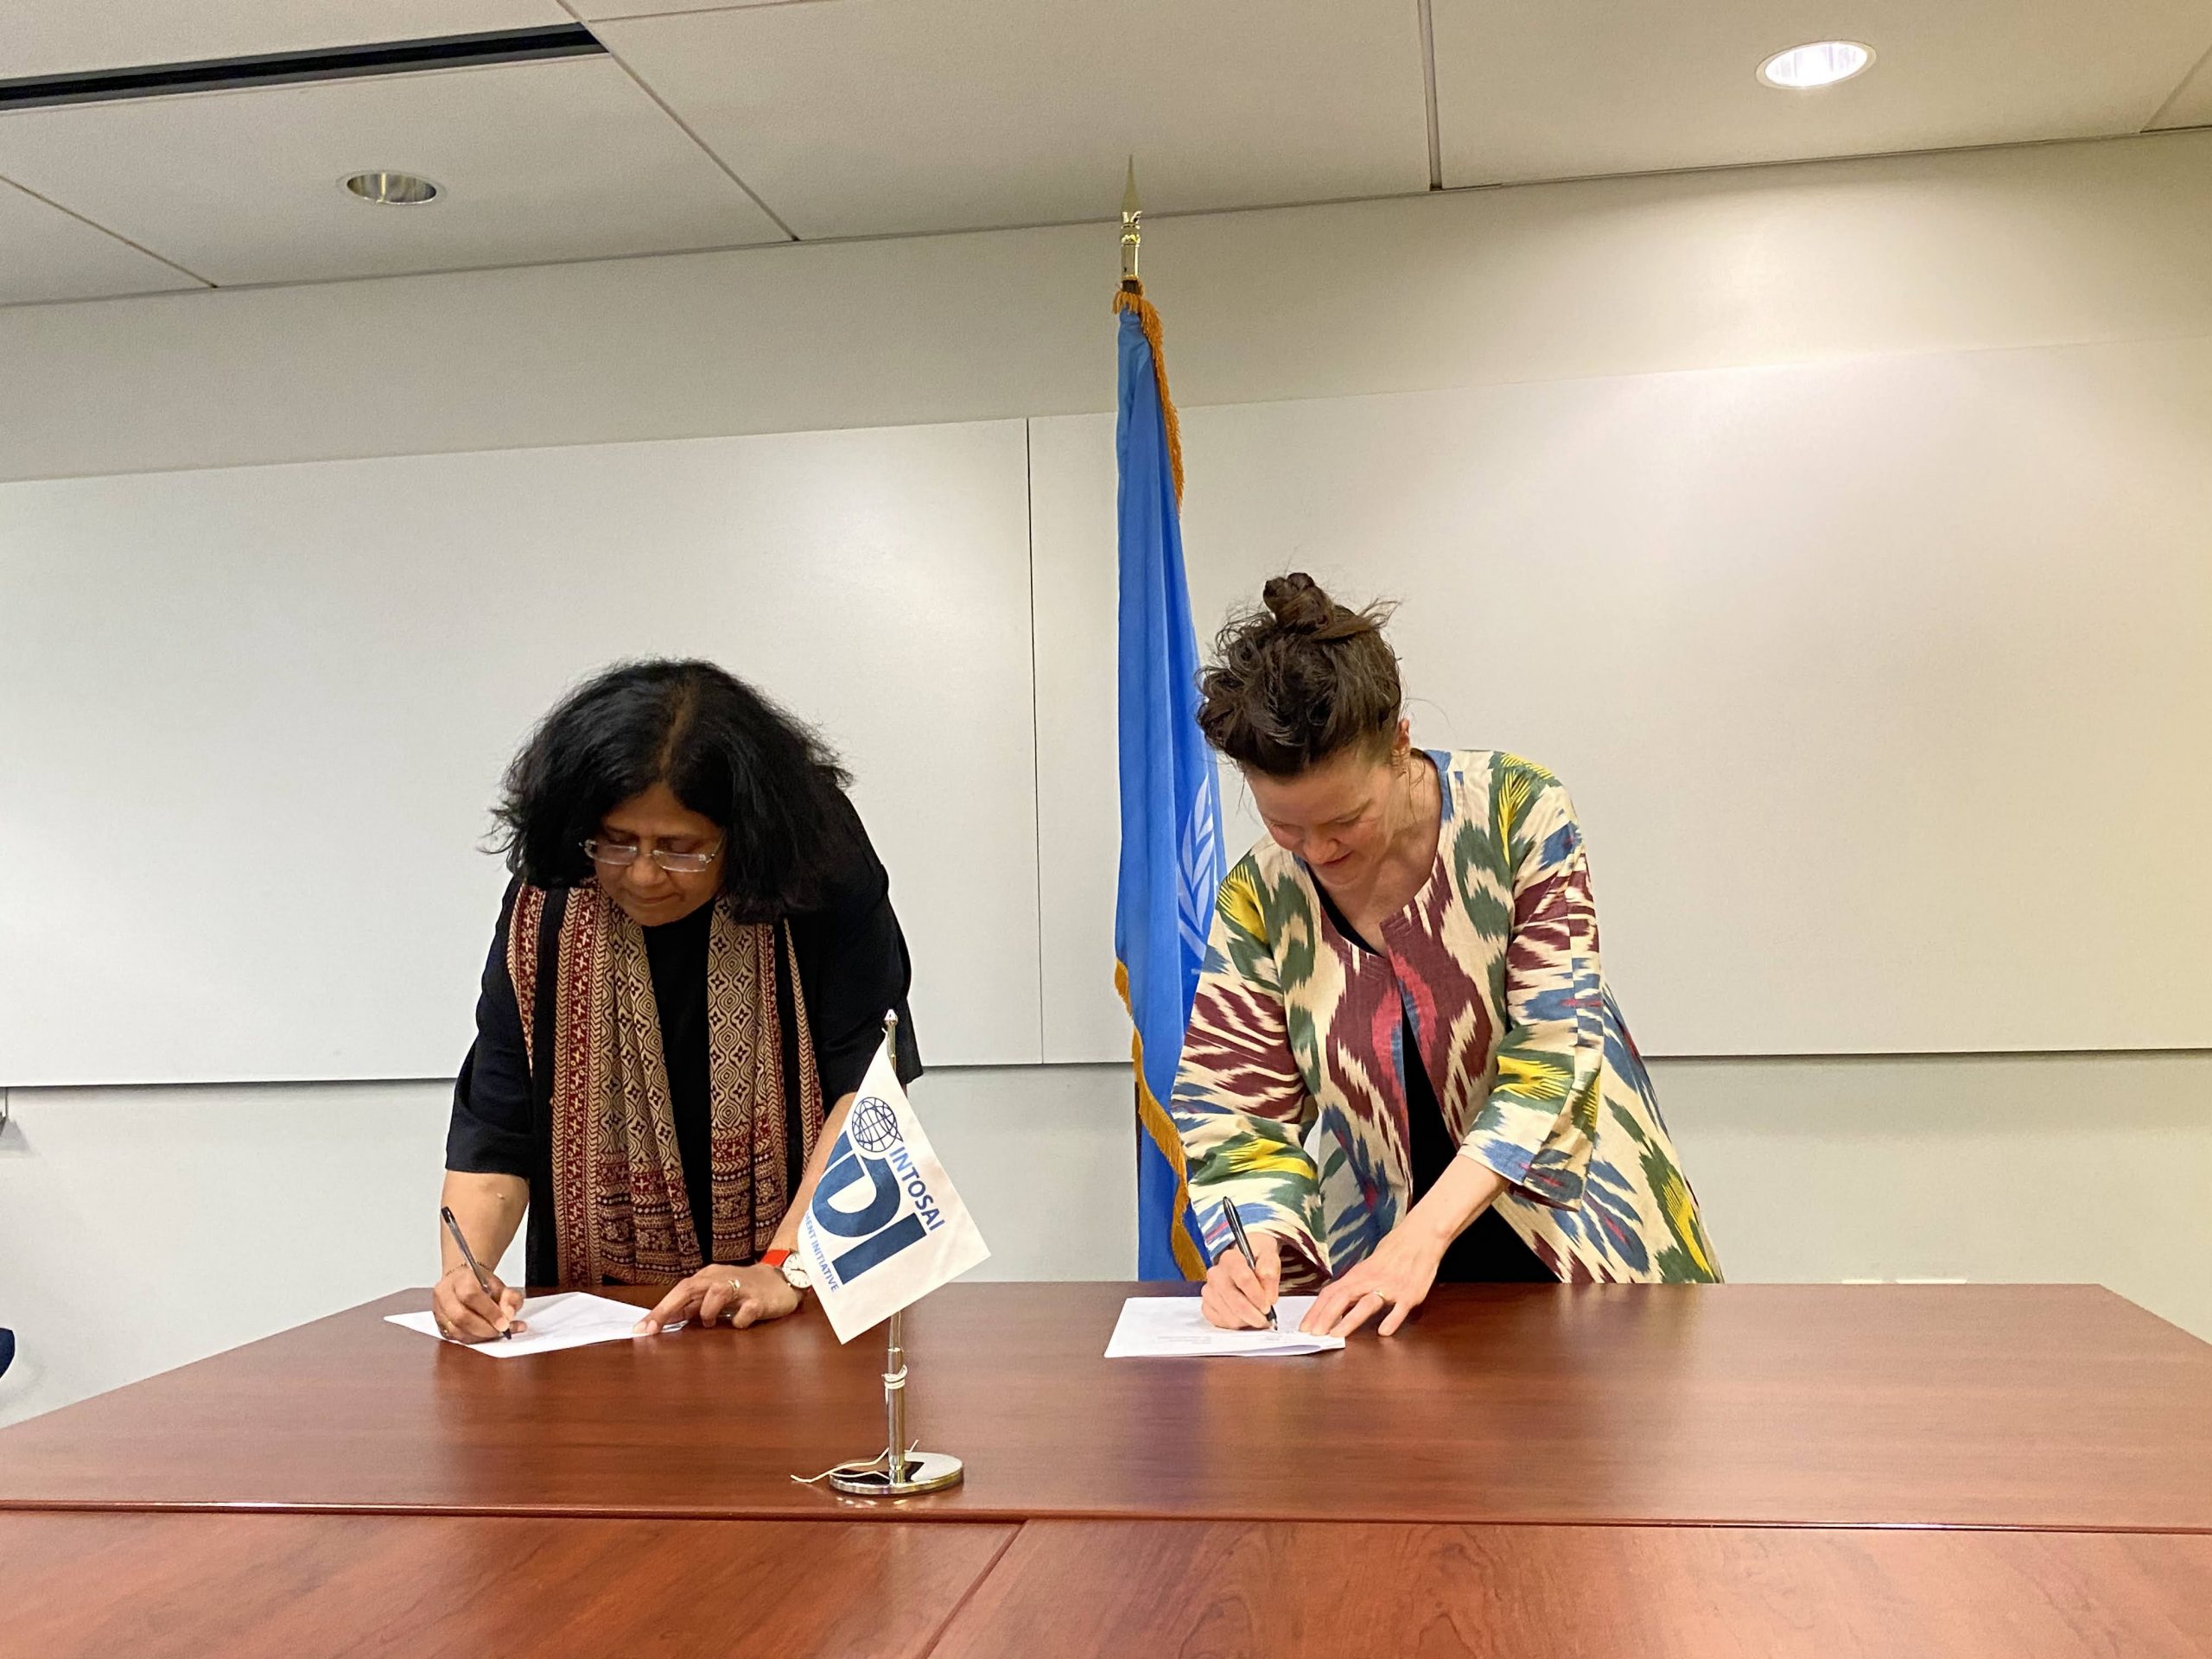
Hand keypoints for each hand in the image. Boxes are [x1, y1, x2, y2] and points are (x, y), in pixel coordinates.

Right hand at [431, 1263, 525, 1342]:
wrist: (462, 1281)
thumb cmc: (479, 1282)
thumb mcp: (500, 1284)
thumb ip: (510, 1298)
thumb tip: (509, 1315)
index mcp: (459, 1278)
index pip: (471, 1295)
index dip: (489, 1312)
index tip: (505, 1322)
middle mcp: (444, 1294)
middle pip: (461, 1316)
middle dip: (485, 1328)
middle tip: (503, 1330)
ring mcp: (438, 1310)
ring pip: (456, 1331)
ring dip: (480, 1336)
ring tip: (498, 1333)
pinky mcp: (439, 1324)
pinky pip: (455, 1337)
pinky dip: (473, 1339)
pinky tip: (486, 1335)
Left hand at [634, 1263, 799, 1334]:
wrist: (782, 1279)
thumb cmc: (743, 1289)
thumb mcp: (715, 1295)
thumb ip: (692, 1306)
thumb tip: (664, 1321)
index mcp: (708, 1277)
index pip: (678, 1291)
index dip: (659, 1310)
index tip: (640, 1329)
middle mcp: (721, 1278)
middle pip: (690, 1288)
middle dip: (668, 1309)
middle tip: (652, 1329)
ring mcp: (742, 1288)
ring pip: (717, 1292)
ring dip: (707, 1311)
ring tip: (709, 1322)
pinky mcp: (760, 1300)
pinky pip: (746, 1311)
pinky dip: (738, 1321)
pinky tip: (739, 1323)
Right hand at [1200, 1230, 1281, 1329]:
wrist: (1244, 1259)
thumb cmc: (1255, 1257)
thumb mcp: (1269, 1256)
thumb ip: (1270, 1271)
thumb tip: (1268, 1296)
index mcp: (1231, 1258)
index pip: (1244, 1279)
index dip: (1258, 1296)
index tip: (1268, 1305)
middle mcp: (1216, 1274)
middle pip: (1236, 1302)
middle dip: (1254, 1315)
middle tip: (1265, 1319)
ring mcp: (1209, 1291)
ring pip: (1229, 1316)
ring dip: (1246, 1321)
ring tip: (1255, 1316)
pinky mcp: (1206, 1305)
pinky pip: (1221, 1322)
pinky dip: (1235, 1324)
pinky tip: (1243, 1317)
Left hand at [1301, 1220, 1445, 1337]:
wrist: (1420, 1237)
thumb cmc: (1392, 1252)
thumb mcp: (1368, 1267)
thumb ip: (1355, 1286)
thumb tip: (1337, 1304)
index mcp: (1358, 1275)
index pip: (1331, 1292)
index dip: (1316, 1311)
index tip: (1304, 1327)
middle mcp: (1371, 1281)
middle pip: (1343, 1298)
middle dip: (1326, 1317)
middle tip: (1313, 1335)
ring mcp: (1390, 1288)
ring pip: (1367, 1304)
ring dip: (1350, 1320)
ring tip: (1337, 1336)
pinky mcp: (1410, 1294)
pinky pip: (1399, 1309)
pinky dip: (1391, 1320)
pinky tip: (1383, 1332)